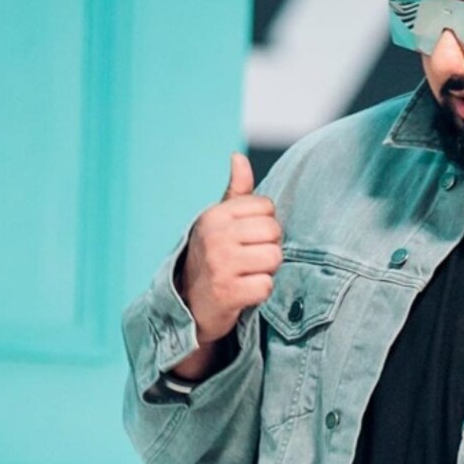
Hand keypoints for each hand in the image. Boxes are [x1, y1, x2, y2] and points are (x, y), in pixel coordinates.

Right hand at [176, 153, 282, 344]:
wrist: (189, 306)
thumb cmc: (212, 258)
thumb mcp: (219, 222)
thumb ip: (236, 191)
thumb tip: (238, 157)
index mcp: (215, 215)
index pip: (267, 208)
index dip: (264, 226)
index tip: (247, 239)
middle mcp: (215, 236)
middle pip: (274, 231)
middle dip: (268, 247)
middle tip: (249, 259)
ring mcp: (220, 264)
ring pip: (274, 258)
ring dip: (266, 271)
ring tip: (246, 274)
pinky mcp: (228, 292)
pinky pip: (267, 286)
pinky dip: (260, 293)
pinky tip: (243, 292)